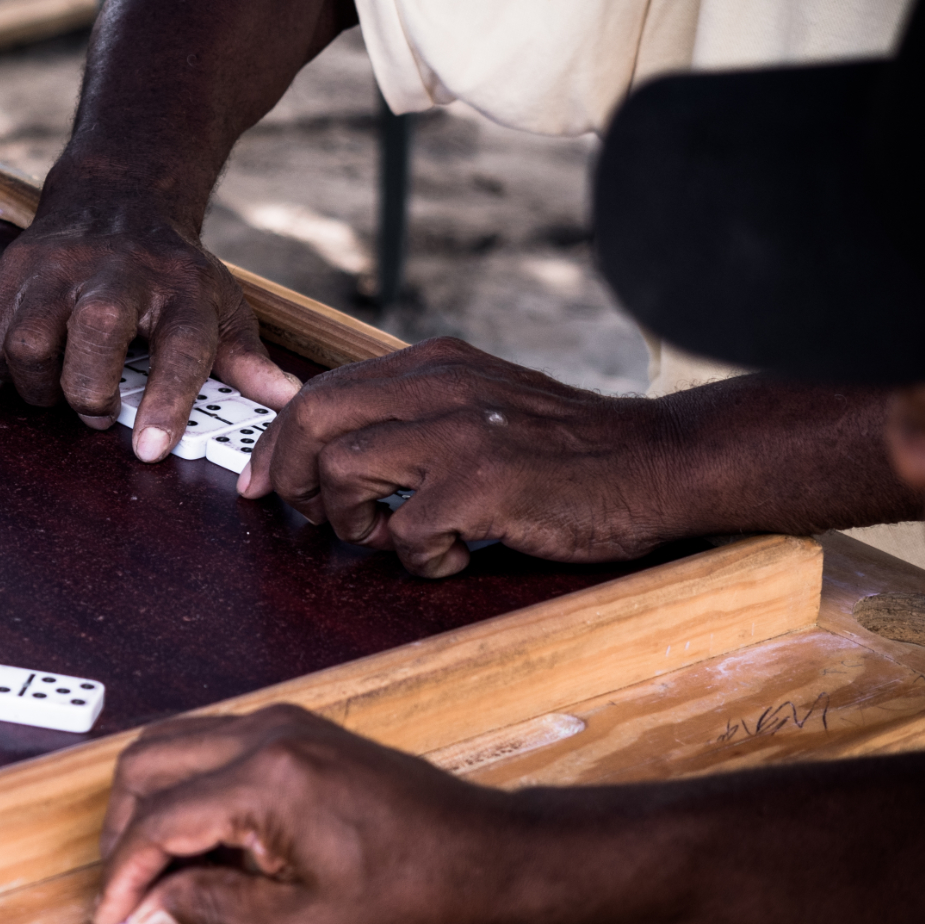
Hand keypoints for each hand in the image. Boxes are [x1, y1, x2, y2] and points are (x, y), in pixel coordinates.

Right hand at [0, 187, 301, 442]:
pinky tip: (37, 364)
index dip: (166, 402)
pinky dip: (6, 366)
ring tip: (63, 391)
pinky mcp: (13, 268)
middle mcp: (116, 271)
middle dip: (89, 392)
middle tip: (98, 414)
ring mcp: (58, 265)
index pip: (181, 347)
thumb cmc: (170, 272)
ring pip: (28, 340)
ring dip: (40, 385)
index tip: (151, 449)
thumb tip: (285, 400)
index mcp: (180, 286)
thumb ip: (245, 359)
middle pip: (95, 333)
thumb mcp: (218, 305)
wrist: (115, 198)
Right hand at [89, 704, 521, 923]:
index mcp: (266, 780)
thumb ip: (212, 912)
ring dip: (153, 804)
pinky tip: (204, 844)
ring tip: (158, 873)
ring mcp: (287, 723)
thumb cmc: (409, 894)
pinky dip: (191, 787)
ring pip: (176, 744)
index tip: (111, 922)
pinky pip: (215, 744)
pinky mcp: (302, 730)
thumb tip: (149, 913)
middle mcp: (269, 734)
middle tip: (127, 893)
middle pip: (148, 762)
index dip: (123, 878)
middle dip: (123, 831)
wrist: (482, 854)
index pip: (157, 820)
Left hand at [242, 337, 681, 576]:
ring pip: (342, 474)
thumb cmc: (573, 451)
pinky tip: (459, 555)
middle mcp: (440, 386)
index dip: (278, 444)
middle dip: (289, 479)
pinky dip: (419, 559)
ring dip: (353, 523)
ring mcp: (461, 433)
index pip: (320, 390)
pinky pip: (405, 533)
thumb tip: (337, 449)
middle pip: (311, 420)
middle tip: (313, 520)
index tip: (265, 485)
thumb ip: (421, 412)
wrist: (659, 462)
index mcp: (435, 364)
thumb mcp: (487, 403)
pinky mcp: (485, 485)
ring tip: (397, 538)